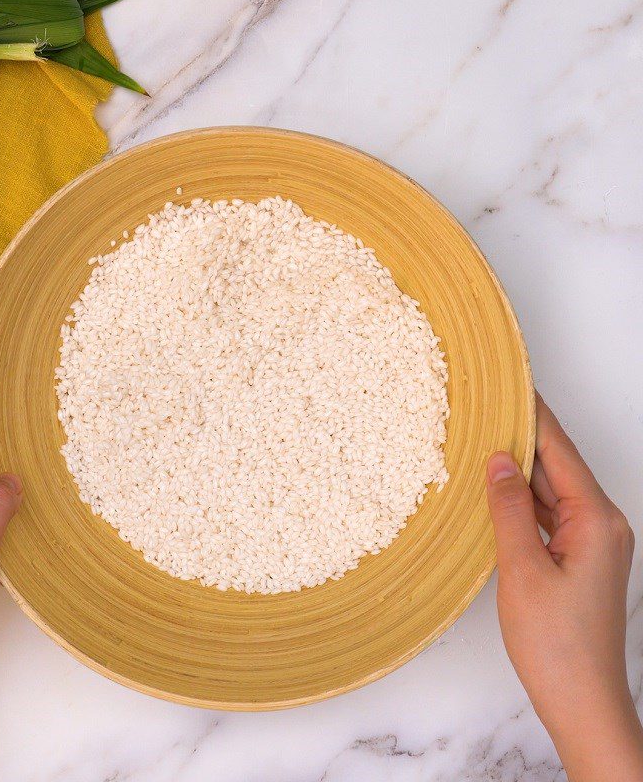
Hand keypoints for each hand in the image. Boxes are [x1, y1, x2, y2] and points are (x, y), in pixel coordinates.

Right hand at [487, 392, 642, 780]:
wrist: (580, 700)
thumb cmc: (555, 642)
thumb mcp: (523, 568)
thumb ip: (509, 508)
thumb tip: (498, 459)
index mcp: (597, 520)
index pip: (559, 452)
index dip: (534, 416)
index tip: (512, 384)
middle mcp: (602, 525)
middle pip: (557, 467)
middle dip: (523, 437)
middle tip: (486, 407)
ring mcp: (592, 542)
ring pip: (550, 491)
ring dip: (520, 469)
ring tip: (484, 439)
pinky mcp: (578, 558)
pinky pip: (548, 515)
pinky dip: (522, 500)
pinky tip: (496, 489)